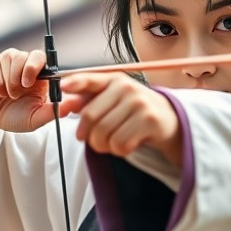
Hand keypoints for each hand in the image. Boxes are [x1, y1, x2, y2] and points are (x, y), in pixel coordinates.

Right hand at [0, 49, 72, 132]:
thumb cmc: (15, 116)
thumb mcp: (35, 119)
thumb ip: (50, 112)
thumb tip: (67, 107)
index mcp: (40, 75)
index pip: (45, 60)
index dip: (39, 67)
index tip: (32, 83)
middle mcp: (26, 64)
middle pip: (33, 54)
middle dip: (27, 69)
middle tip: (23, 87)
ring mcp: (9, 61)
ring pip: (13, 58)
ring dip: (11, 81)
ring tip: (10, 95)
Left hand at [61, 73, 180, 164]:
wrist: (167, 119)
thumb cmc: (133, 111)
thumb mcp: (111, 101)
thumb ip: (85, 101)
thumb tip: (62, 106)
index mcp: (114, 80)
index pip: (89, 79)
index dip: (74, 83)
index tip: (62, 88)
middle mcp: (126, 88)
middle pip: (90, 118)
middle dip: (88, 136)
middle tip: (94, 141)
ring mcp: (139, 103)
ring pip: (104, 134)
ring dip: (104, 146)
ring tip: (113, 143)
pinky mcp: (149, 120)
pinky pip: (120, 143)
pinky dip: (119, 150)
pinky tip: (127, 144)